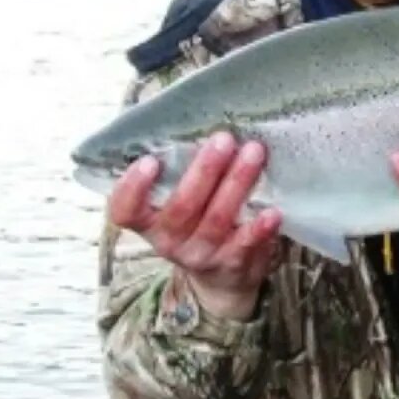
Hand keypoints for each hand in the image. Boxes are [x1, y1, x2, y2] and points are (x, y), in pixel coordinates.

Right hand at [108, 131, 281, 320]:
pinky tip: (273, 211)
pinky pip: (245, 245)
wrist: (221, 279)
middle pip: (182, 208)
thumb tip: (195, 119)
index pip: (125, 212)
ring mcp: (201, 255)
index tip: (149, 161)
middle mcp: (169, 241)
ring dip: (237, 184)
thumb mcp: (175, 204)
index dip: (132, 188)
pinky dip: (259, 228)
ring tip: (254, 153)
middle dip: (205, 171)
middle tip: (224, 139)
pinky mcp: (232, 264)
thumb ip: (178, 172)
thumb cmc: (196, 222)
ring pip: (217, 220)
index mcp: (148, 222)